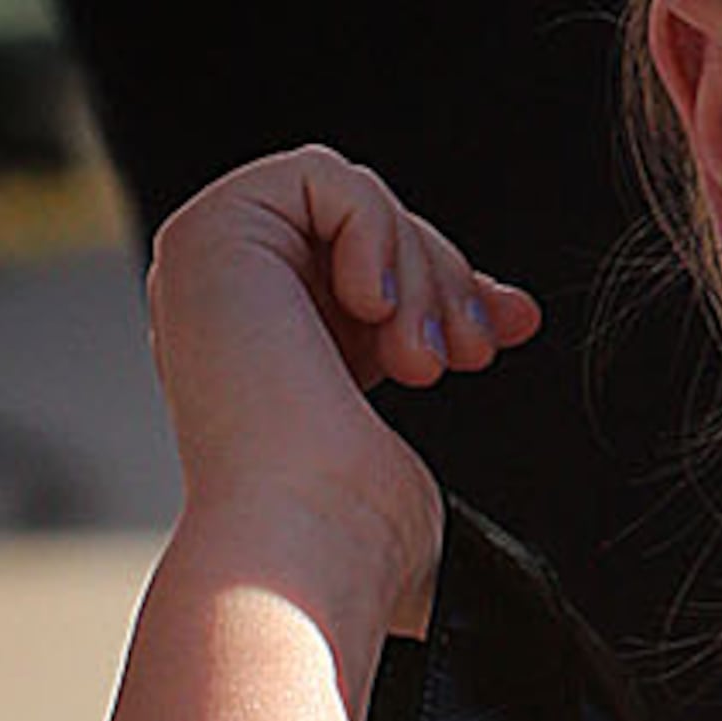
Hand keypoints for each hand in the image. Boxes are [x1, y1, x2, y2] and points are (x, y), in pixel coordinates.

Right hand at [146, 142, 539, 607]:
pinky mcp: (209, 232)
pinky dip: (373, 232)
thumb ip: (428, 357)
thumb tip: (512, 313)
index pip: (372, 270)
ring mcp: (208, 265)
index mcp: (264, 346)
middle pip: (367, 229)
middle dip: (444, 279)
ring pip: (354, 200)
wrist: (309, 546)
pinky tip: (375, 311)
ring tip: (424, 358)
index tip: (513, 329)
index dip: (450, 285)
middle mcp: (226, 301)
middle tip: (473, 352)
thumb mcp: (408, 433)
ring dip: (418, 272)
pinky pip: (321, 175)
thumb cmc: (355, 532)